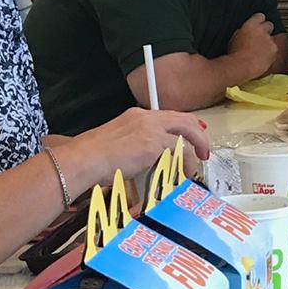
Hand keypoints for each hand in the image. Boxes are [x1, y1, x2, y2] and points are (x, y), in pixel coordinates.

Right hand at [63, 109, 210, 185]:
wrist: (84, 159)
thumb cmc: (92, 156)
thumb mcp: (117, 142)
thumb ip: (136, 144)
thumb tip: (149, 157)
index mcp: (136, 116)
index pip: (168, 116)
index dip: (185, 125)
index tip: (195, 133)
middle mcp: (146, 118)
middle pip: (184, 119)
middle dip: (198, 135)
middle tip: (203, 150)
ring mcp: (151, 130)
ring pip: (186, 134)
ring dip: (194, 151)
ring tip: (195, 166)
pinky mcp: (153, 144)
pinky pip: (180, 151)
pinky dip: (186, 162)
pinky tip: (184, 172)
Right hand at [229, 13, 279, 81]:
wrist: (241, 66)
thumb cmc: (235, 54)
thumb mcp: (234, 38)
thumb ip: (243, 31)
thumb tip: (246, 32)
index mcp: (251, 25)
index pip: (259, 16)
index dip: (258, 21)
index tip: (258, 25)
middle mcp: (262, 30)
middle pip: (269, 25)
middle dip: (266, 30)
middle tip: (260, 38)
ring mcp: (269, 40)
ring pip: (272, 39)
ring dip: (268, 44)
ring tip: (259, 52)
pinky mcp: (274, 50)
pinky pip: (274, 50)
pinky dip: (270, 53)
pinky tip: (262, 58)